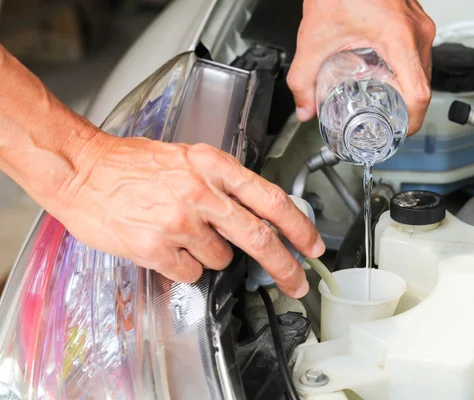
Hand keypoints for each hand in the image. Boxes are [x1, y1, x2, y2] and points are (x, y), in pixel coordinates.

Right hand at [51, 134, 324, 297]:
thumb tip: (252, 213)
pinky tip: (167, 247)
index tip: (311, 243)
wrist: (83, 169)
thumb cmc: (131, 164)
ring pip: (220, 258)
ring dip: (211, 256)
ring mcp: (178, 221)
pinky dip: (185, 266)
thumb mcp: (187, 159)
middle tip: (296, 282)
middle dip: (284, 266)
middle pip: (259, 237)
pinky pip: (190, 272)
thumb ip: (221, 183)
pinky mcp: (155, 247)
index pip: (270, 198)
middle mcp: (200, 193)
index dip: (298, 226)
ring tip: (184, 235)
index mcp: (212, 166)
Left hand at [287, 0, 435, 134]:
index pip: (419, 92)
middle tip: (385, 123)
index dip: (413, 121)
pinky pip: (419, 56)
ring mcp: (420, 25)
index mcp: (397, 37)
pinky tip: (386, 77)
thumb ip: (304, 78)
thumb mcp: (314, 38)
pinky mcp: (416, 22)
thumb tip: (305, 109)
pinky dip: (406, 72)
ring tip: (385, 103)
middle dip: (405, 110)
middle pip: (423, 85)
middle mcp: (416, 32)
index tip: (400, 133)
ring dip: (406, 90)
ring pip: (423, 71)